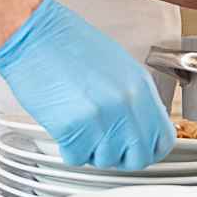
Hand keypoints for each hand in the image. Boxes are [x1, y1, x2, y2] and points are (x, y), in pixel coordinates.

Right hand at [0, 0, 173, 169]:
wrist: (34, 35)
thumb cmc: (68, 44)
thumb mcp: (117, 65)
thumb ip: (133, 96)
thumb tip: (140, 122)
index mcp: (139, 86)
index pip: (163, 139)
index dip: (149, 149)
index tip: (136, 148)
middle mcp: (125, 103)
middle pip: (138, 157)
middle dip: (121, 157)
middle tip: (105, 144)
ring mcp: (100, 117)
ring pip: (106, 160)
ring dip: (92, 151)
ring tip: (81, 127)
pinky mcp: (72, 127)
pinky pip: (77, 157)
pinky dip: (69, 149)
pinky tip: (65, 127)